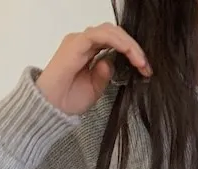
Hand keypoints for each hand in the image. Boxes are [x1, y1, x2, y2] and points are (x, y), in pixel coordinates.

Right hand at [37, 24, 151, 115]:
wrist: (50, 108)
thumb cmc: (68, 100)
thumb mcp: (95, 88)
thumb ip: (105, 74)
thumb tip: (113, 63)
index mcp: (88, 51)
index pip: (114, 43)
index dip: (132, 53)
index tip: (145, 69)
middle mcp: (83, 42)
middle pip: (115, 34)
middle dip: (134, 48)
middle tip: (146, 67)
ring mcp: (79, 41)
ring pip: (110, 31)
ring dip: (129, 45)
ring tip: (141, 62)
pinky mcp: (76, 43)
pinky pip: (101, 35)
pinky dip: (118, 42)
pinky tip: (129, 54)